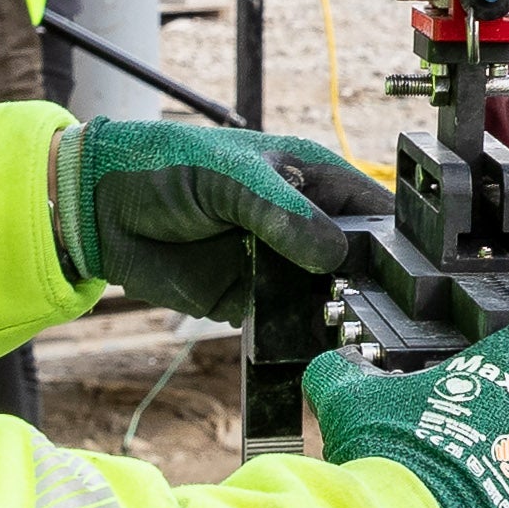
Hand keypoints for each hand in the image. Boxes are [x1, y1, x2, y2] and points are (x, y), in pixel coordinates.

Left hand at [60, 119, 377, 319]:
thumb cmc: (165, 165)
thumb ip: (283, 213)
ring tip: (347, 330)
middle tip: (377, 310)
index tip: (410, 272)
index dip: (396, 239)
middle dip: (371, 286)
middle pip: (358, 261)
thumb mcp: (232, 178)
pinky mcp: (247, 299)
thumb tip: (332, 257)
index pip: (373, 211)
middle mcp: (303, 223)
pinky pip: (284, 322)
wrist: (98, 208)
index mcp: (312, 179)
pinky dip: (295, 334)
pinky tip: (306, 342)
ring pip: (326, 297)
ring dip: (335, 314)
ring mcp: (277, 264)